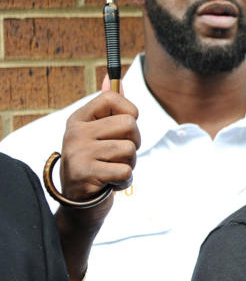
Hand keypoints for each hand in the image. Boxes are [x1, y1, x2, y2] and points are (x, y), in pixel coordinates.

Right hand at [59, 76, 139, 199]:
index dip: (130, 113)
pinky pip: (126, 170)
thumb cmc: (96, 162)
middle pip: (129, 124)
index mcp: (79, 119)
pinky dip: (125, 181)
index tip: (123, 129)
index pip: (113, 98)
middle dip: (134, 143)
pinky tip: (111, 183)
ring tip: (112, 169)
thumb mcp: (98, 133)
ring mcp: (78, 152)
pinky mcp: (85, 174)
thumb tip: (112, 78)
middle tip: (119, 155)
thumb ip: (109, 107)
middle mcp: (75, 132)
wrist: (79, 202)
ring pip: (129, 149)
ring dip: (129, 164)